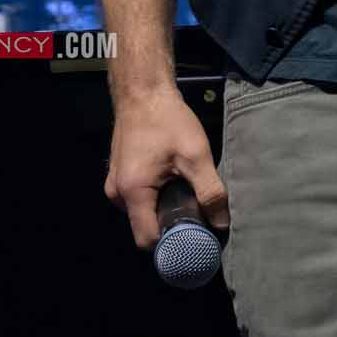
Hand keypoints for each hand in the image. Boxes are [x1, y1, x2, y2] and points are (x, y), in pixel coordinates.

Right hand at [103, 84, 229, 248]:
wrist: (144, 91)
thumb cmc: (168, 120)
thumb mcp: (196, 155)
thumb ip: (210, 191)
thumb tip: (222, 223)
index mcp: (133, 193)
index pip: (147, 240)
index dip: (172, 244)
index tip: (195, 240)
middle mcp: (117, 194)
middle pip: (145, 227)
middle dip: (171, 226)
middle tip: (197, 214)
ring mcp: (115, 184)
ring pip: (141, 213)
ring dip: (163, 209)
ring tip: (186, 193)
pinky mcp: (119, 175)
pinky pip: (137, 199)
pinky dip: (154, 197)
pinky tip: (172, 181)